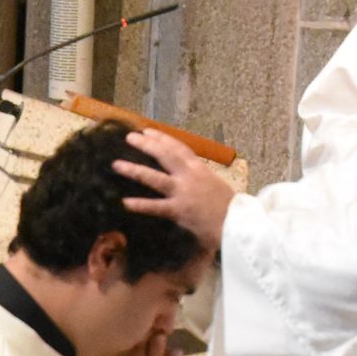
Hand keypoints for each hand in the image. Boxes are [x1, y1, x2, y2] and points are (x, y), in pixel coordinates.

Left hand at [114, 130, 234, 245]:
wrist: (240, 224)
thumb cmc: (230, 209)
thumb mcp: (215, 185)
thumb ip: (200, 178)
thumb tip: (188, 176)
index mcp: (200, 169)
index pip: (179, 148)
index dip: (162, 138)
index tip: (147, 131)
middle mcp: (190, 176)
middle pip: (165, 155)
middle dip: (146, 145)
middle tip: (129, 138)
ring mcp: (184, 192)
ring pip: (155, 178)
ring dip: (134, 170)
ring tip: (116, 165)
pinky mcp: (180, 210)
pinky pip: (156, 206)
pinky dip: (140, 204)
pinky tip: (125, 202)